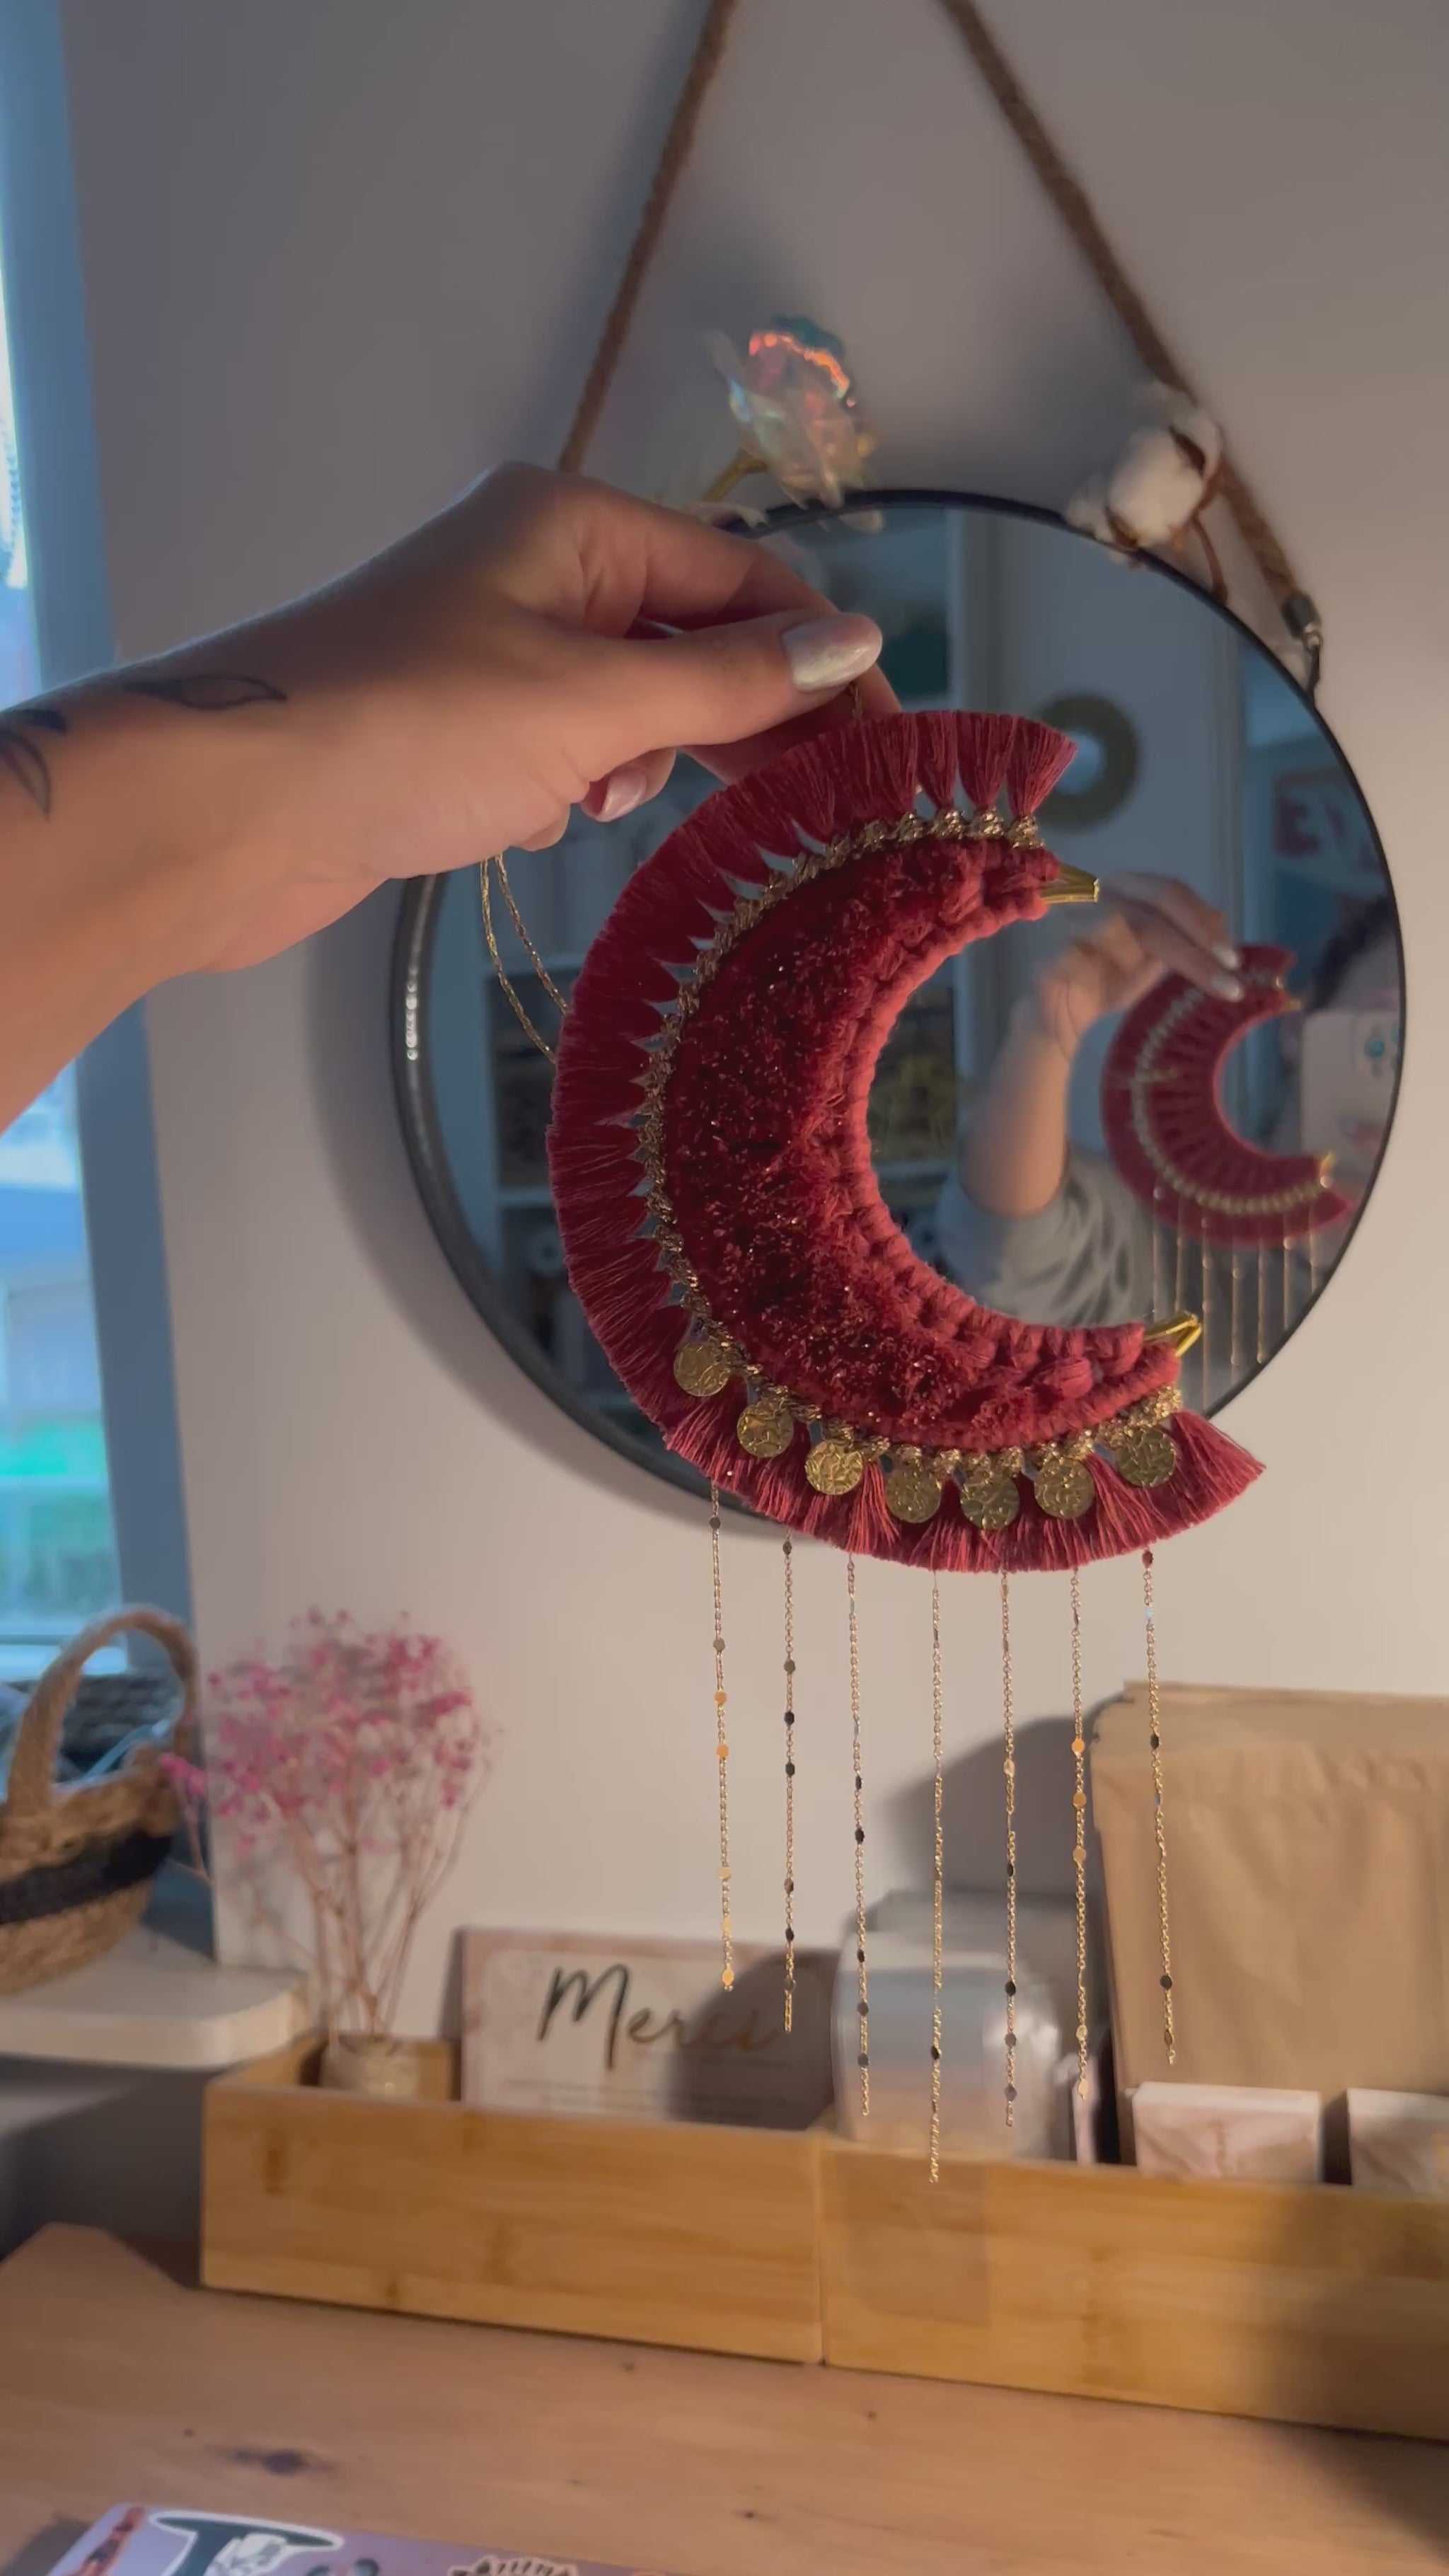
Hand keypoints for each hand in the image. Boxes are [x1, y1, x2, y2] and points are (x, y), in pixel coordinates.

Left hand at [149, 463, 893, 970]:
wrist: (230, 805)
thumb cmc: (411, 729)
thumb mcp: (593, 703)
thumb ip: (728, 683)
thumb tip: (854, 644)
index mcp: (571, 525)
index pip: (741, 579)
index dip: (821, 656)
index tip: (884, 747)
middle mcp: (534, 571)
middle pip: (690, 639)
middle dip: (739, 718)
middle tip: (807, 808)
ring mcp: (490, 651)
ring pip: (626, 705)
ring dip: (637, 760)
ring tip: (598, 797)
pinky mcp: (454, 729)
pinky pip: (559, 753)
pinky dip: (564, 789)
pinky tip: (532, 820)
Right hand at [1025, 872, 1241, 1059]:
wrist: (1058, 1021)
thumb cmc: (1108, 983)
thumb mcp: (1154, 958)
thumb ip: (1183, 936)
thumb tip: (1223, 918)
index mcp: (1121, 888)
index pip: (1169, 891)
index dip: (1203, 922)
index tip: (1233, 961)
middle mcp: (1092, 895)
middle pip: (1152, 909)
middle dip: (1195, 947)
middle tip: (1227, 981)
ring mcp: (1066, 924)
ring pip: (1117, 925)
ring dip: (1150, 962)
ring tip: (1166, 991)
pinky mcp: (1046, 959)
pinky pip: (1084, 959)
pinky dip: (1108, 977)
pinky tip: (1116, 997)